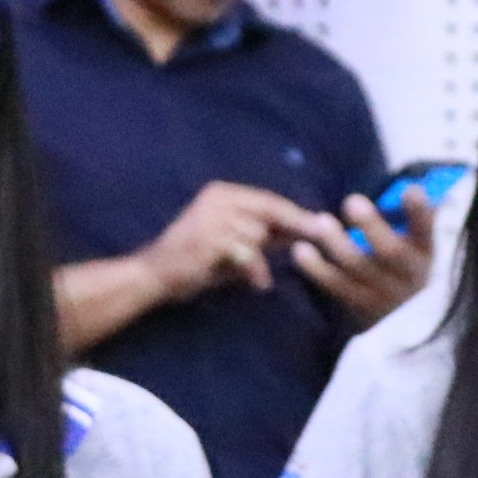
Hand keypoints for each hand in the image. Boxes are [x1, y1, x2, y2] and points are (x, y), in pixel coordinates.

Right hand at [140, 181, 344, 303]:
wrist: (153, 275)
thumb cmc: (195, 263)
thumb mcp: (235, 246)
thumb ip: (264, 236)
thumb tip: (302, 232)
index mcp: (222, 193)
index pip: (268, 199)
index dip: (296, 212)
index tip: (323, 223)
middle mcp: (218, 197)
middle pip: (270, 209)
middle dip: (297, 225)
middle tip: (324, 235)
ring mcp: (212, 216)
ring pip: (258, 232)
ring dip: (262, 259)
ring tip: (256, 278)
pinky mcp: (209, 239)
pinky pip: (247, 252)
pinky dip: (254, 270)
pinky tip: (255, 283)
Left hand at [293, 191, 436, 326]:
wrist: (402, 321)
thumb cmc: (405, 268)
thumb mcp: (416, 246)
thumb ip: (411, 220)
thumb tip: (407, 183)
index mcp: (424, 253)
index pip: (426, 230)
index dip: (419, 212)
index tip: (410, 190)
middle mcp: (409, 275)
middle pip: (391, 251)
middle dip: (371, 225)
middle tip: (352, 201)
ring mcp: (384, 294)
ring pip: (358, 267)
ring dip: (337, 243)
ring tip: (322, 221)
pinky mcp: (360, 306)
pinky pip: (336, 286)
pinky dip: (317, 268)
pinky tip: (299, 250)